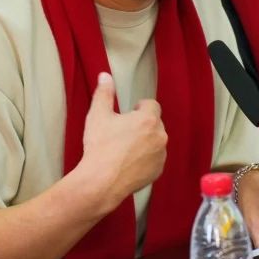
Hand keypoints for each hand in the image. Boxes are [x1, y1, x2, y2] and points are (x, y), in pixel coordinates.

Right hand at [75, 72, 167, 208]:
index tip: (127, 114)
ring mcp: (160, 156)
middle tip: (122, 132)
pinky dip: (145, 159)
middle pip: (154, 123)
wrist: (101, 181)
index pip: (151, 105)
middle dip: (141, 125)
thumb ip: (104, 93)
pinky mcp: (157, 172)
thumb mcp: (98, 115)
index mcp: (148, 120)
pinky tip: (128, 163)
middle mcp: (160, 136)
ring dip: (145, 142)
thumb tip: (105, 76)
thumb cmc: (100, 147)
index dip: (139, 107)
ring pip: (155, 142)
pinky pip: (154, 159)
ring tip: (124, 149)